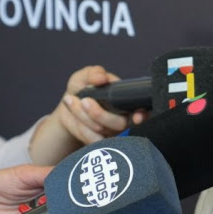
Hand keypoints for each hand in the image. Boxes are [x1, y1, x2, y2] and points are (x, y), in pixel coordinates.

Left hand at [29, 66, 147, 164]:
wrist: (69, 104)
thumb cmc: (82, 87)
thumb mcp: (86, 75)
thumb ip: (94, 72)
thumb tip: (102, 78)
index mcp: (127, 101)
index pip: (143, 111)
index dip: (143, 115)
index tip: (137, 116)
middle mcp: (123, 118)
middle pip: (120, 124)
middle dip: (99, 114)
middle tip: (85, 101)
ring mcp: (111, 132)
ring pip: (102, 130)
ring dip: (84, 116)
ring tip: (71, 100)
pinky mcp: (99, 141)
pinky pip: (93, 140)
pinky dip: (80, 127)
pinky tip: (72, 113)